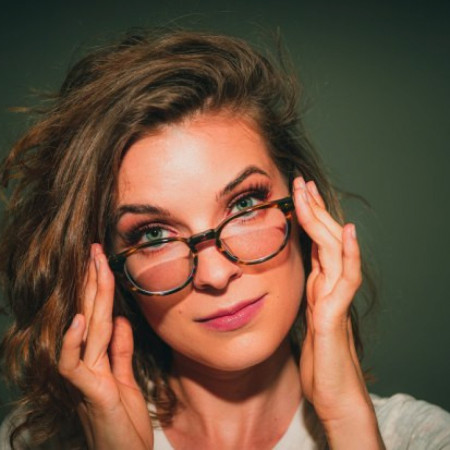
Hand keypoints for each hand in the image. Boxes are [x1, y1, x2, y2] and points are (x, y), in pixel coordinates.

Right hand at [58, 244, 152, 449]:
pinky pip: (75, 364)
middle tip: (94, 250)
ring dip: (90, 298)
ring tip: (92, 267)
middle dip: (94, 281)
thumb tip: (121, 320)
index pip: (99, 314)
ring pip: (87, 330)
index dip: (100, 287)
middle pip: (92, 314)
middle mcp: (87, 362)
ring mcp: (85, 376)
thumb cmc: (122, 423)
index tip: (102, 260)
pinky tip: (79, 319)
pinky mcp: (88, 392)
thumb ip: (121, 350)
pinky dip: (74, 342)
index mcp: (97, 358)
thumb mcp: (124, 380)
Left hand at [293, 177, 383, 448]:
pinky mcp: (335, 316)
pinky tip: (347, 234)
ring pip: (334, 251)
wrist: (334, 396)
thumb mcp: (303, 321)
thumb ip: (304, 298)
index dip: (308, 217)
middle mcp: (330, 287)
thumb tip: (296, 279)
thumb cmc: (319, 361)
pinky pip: (345, 280)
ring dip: (323, 221)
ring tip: (312, 194)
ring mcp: (335, 299)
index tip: (296, 193)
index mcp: (319, 286)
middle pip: (324, 239)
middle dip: (313, 209)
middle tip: (301, 182)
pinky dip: (347, 255)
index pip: (314, 243)